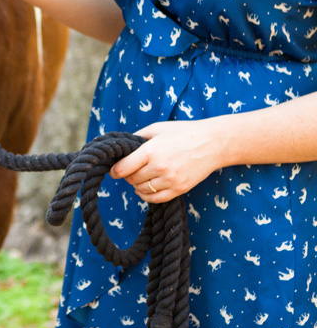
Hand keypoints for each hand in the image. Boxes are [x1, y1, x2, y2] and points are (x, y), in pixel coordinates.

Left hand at [109, 120, 227, 202]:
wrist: (213, 143)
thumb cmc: (183, 132)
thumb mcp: (157, 128)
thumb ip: (137, 137)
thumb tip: (120, 147)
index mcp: (151, 151)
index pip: (123, 168)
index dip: (115, 171)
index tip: (113, 170)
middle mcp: (159, 167)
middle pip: (131, 179)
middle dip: (127, 176)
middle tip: (130, 170)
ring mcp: (170, 180)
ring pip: (141, 190)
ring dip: (136, 185)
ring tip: (139, 177)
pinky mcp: (180, 189)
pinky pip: (155, 199)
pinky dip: (146, 195)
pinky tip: (146, 188)